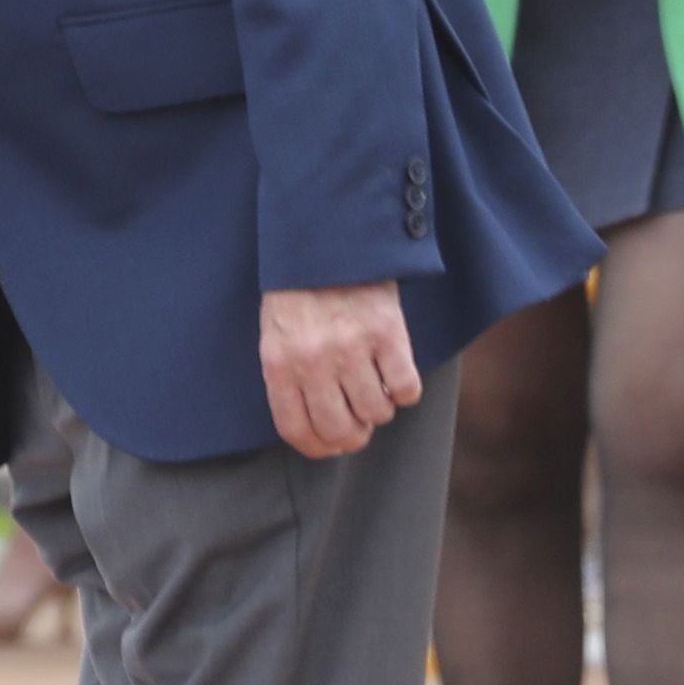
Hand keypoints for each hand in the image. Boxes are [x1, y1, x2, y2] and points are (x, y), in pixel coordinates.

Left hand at [256, 280, 427, 460]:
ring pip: (377, 414)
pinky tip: (396, 372)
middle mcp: (312, 360)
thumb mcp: (277, 333)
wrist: (330, 236)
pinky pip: (406, 389)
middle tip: (360, 421)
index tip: (332, 446)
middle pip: (340, 430)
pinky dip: (406, 390)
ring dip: (381, 408)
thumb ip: (289, 379)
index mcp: (279, 362)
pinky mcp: (387, 332)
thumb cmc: (300, 290)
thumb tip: (317, 431)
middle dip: (354, 435)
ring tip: (376, 386)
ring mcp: (351, 347)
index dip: (319, 448)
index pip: (297, 430)